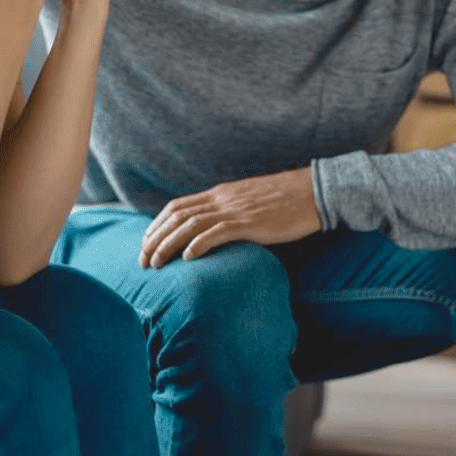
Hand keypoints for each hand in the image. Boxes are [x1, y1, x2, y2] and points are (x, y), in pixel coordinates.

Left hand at [138, 168, 320, 268]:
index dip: (156, 225)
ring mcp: (235, 210)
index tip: (145, 244)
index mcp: (219, 194)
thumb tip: (213, 231)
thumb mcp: (248, 202)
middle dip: (155, 239)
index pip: (176, 207)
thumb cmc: (284, 201)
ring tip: (156, 263)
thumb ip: (228, 212)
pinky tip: (187, 258)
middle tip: (142, 261)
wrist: (313, 192)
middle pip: (176, 217)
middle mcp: (221, 200)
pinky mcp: (251, 223)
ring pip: (190, 225)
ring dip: (168, 245)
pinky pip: (218, 232)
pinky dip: (199, 244)